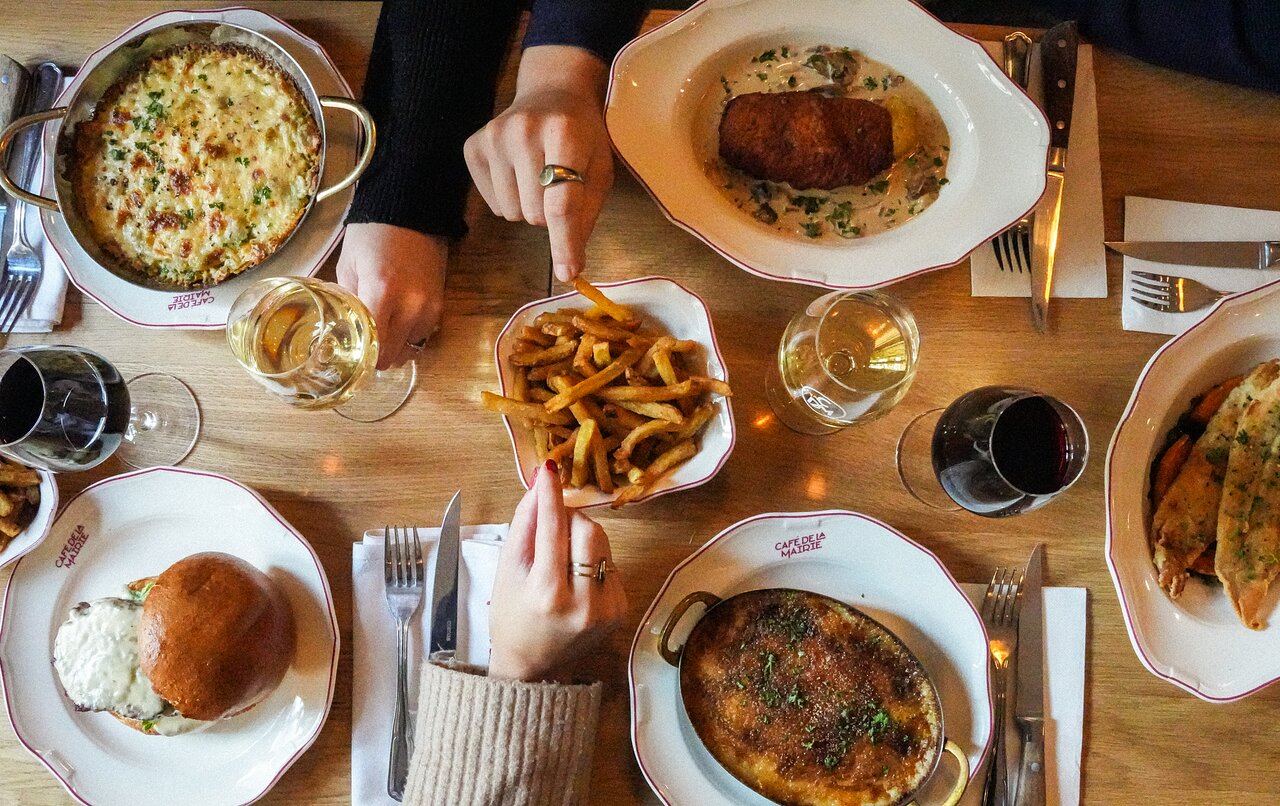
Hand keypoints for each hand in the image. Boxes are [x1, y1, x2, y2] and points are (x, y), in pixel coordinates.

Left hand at [335, 223, 446, 369]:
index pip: (374, 347)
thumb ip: (349, 302)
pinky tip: (396, 325)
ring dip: (394, 349)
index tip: (349, 358)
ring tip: (380, 336)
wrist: (412, 210)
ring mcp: (430, 308)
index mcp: (382, 294)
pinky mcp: (440, 305)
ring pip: (410, 350)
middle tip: (361, 348)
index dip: (360, 359)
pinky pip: (422, 336)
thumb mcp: (349, 266)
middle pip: (393, 356)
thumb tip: (347, 329)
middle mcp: (411, 307)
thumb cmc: (372, 234)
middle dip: (376, 357)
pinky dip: (408, 338)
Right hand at [464, 45, 613, 281]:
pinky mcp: (473, 146)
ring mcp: (493, 137)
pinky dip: (508, 199)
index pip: (561, 202)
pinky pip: (493, 205)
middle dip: (549, 212)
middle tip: (558, 183)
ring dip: (528, 206)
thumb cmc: (583, 136)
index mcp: (565, 133)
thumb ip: (586, 215)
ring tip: (537, 175)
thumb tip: (570, 268)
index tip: (568, 273)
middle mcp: (523, 131)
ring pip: (512, 214)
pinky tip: (517, 172)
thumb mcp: (600, 169)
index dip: (564, 243)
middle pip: (535, 214)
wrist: (552, 92)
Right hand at [488, 461, 627, 681]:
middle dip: (570, 518)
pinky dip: (593, 559)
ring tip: (562, 558)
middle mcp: (582, 603)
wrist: (534, 668)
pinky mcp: (622, 609)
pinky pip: (611, 563)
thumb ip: (524, 524)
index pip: (554, 529)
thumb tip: (540, 484)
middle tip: (552, 526)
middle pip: (588, 530)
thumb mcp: (507, 570)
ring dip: (582, 538)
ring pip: (604, 543)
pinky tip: (576, 577)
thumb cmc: (512, 616)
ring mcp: (607, 609)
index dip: (551, 496)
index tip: (548, 470)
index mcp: (547, 593)